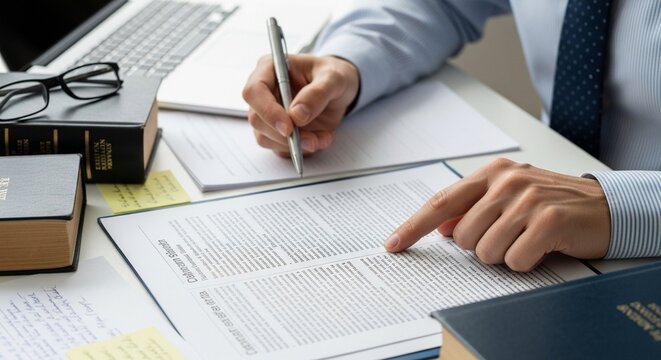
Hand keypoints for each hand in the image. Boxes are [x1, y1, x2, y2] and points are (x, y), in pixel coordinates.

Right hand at [242, 54, 359, 156]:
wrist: (340, 91)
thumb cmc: (333, 76)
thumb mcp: (334, 78)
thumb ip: (317, 93)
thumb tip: (297, 114)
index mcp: (270, 69)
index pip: (254, 91)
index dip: (268, 111)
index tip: (289, 127)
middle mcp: (264, 92)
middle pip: (257, 119)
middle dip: (284, 135)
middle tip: (311, 139)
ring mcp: (268, 114)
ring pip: (266, 138)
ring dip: (295, 145)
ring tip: (322, 137)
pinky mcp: (277, 131)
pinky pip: (280, 148)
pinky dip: (300, 150)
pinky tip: (320, 139)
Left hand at [384, 158, 610, 270]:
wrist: (604, 206)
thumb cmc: (550, 202)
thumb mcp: (508, 198)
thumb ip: (472, 209)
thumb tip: (442, 229)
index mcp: (491, 174)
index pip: (442, 202)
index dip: (414, 226)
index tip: (393, 244)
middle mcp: (506, 182)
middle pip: (463, 236)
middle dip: (481, 247)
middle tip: (508, 236)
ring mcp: (528, 199)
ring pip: (486, 251)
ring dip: (505, 255)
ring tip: (526, 239)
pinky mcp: (548, 220)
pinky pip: (515, 260)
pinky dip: (526, 262)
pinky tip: (541, 247)